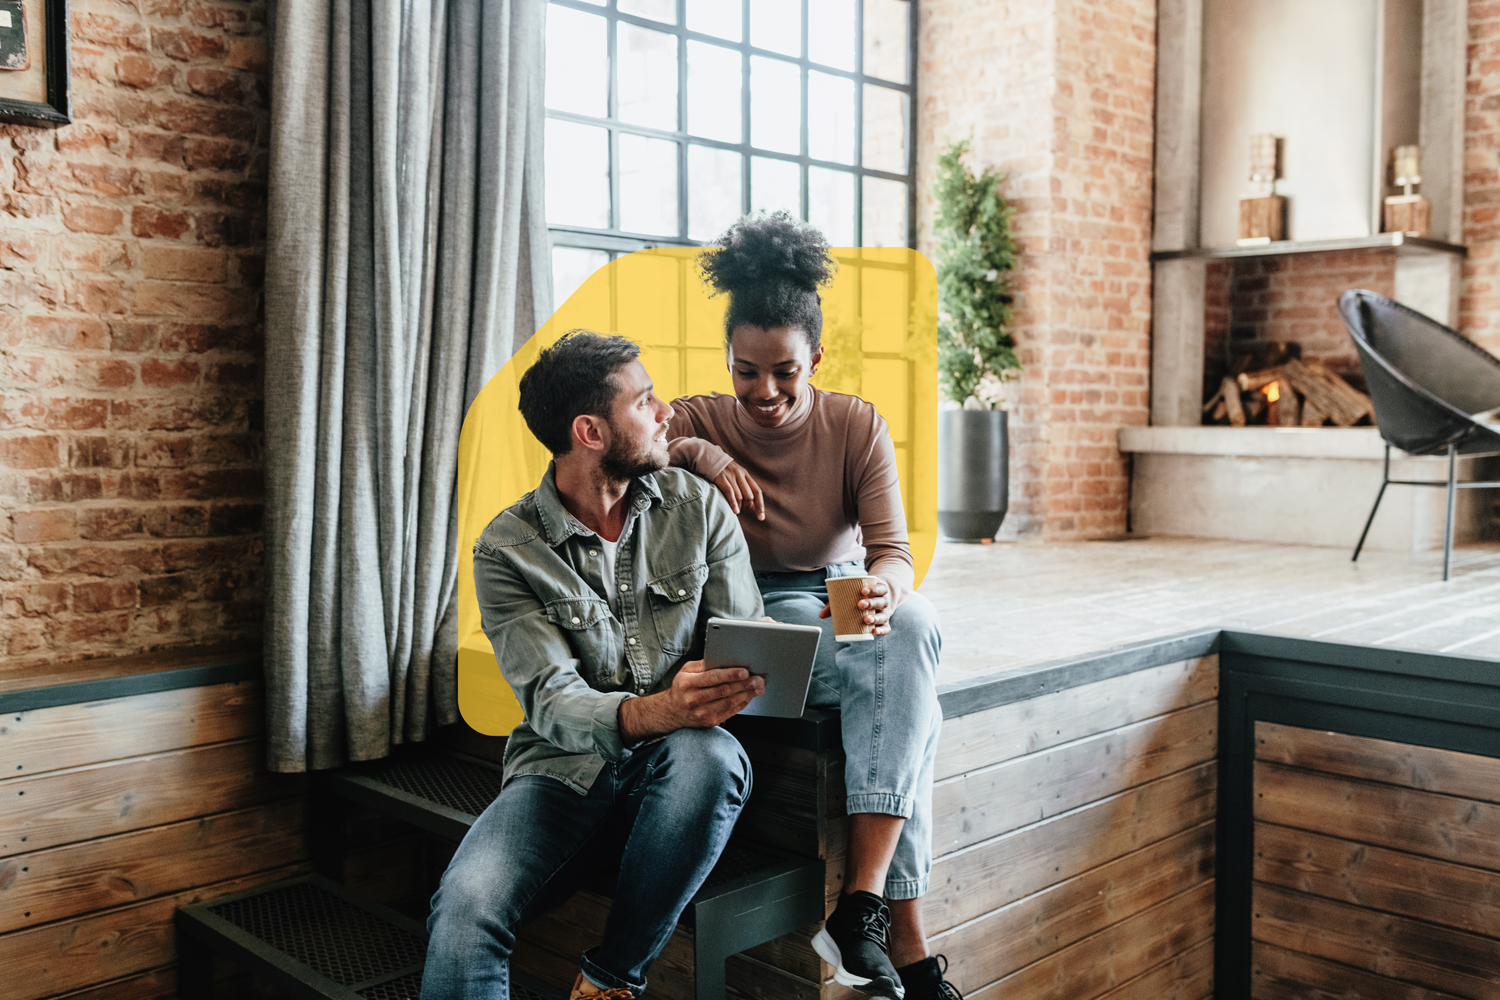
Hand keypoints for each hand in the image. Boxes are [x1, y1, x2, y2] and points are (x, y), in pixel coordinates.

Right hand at [619, 659, 763, 740]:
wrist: (671, 712)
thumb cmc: (681, 688)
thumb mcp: (686, 671)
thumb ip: (704, 664)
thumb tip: (724, 659)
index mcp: (688, 683)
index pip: (713, 677)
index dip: (731, 674)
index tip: (745, 672)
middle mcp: (694, 699)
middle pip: (724, 690)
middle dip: (744, 684)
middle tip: (758, 679)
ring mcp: (702, 712)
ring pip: (729, 702)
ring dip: (747, 694)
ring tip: (757, 687)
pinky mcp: (709, 722)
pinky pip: (730, 712)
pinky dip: (741, 704)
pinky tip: (748, 697)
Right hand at [712, 461, 765, 520]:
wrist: (708, 456)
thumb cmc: (721, 471)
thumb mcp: (735, 475)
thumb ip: (742, 486)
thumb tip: (749, 504)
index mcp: (745, 475)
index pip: (757, 492)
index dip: (760, 506)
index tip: (761, 518)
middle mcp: (740, 475)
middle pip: (749, 496)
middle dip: (747, 507)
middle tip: (741, 512)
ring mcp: (731, 476)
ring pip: (740, 496)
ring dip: (739, 507)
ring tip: (736, 512)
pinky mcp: (721, 478)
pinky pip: (730, 492)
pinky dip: (733, 503)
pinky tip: (734, 511)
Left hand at [817, 578, 892, 635]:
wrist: (881, 598)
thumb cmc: (862, 596)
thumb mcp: (853, 594)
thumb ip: (837, 602)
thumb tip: (821, 615)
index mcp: (879, 590)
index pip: (880, 588)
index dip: (873, 589)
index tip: (862, 590)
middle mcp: (884, 601)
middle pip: (881, 601)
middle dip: (871, 603)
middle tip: (860, 605)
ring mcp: (885, 613)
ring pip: (884, 615)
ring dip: (875, 618)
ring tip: (866, 620)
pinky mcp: (884, 623)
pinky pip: (886, 628)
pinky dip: (882, 631)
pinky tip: (874, 632)